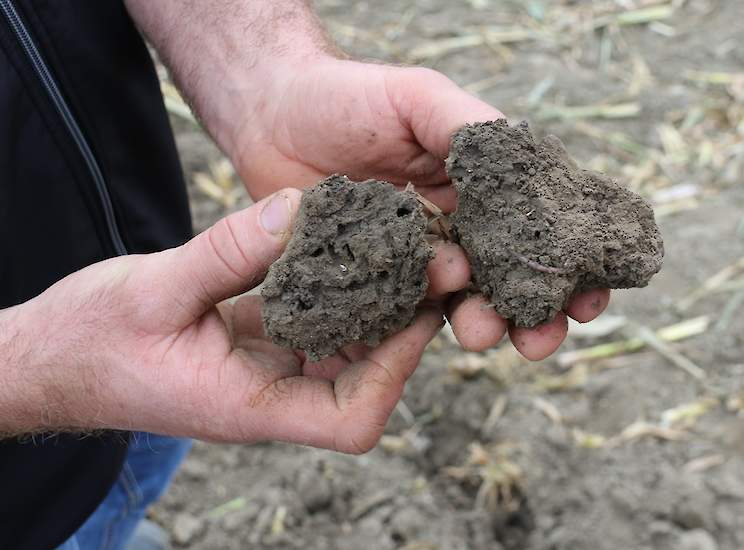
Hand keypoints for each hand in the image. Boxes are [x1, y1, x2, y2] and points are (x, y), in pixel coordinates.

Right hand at [1, 190, 463, 449]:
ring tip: (402, 248)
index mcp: (249, 407)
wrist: (47, 357)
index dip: (394, 372)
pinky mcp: (257, 340)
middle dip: (402, 326)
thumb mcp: (154, 290)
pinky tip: (349, 244)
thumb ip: (227, 253)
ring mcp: (266, 369)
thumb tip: (300, 210)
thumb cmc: (87, 341)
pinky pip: (314, 320)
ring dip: (376, 302)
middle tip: (430, 264)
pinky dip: (336, 286)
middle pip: (365, 379)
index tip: (414, 312)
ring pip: (345, 346)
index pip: (350, 420)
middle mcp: (270, 395)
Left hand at [228, 58, 611, 359]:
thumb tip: (518, 159)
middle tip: (538, 339)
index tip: (590, 298)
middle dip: (536, 315)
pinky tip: (431, 332)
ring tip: (480, 333)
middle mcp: (462, 225)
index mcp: (486, 186)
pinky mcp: (378, 281)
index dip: (573, 268)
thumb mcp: (417, 97)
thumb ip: (467, 126)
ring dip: (486, 325)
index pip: (544, 231)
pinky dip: (424, 328)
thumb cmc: (348, 96)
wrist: (271, 115)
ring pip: (466, 303)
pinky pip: (406, 312)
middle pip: (514, 279)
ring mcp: (421, 257)